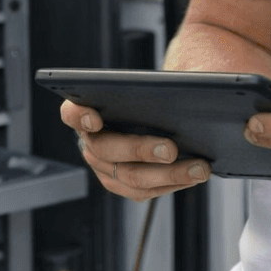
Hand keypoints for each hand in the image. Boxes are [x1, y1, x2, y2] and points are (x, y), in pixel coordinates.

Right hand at [59, 99, 210, 201]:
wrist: (151, 112)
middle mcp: (89, 141)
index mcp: (85, 110)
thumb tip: (195, 79)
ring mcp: (103, 167)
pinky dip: (171, 184)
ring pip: (130, 177)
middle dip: (141, 150)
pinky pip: (143, 191)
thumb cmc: (147, 94)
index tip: (95, 118)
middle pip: (107, 150)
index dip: (80, 117)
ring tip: (199, 168)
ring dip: (168, 174)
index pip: (72, 113)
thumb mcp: (148, 84)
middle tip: (171, 149)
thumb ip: (156, 84)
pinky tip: (194, 176)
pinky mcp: (121, 184)